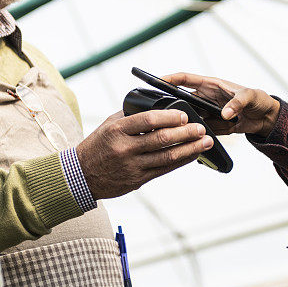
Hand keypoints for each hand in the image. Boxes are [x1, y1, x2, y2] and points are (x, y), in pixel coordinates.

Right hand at [75, 109, 212, 198]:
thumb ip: (131, 116)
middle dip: (186, 133)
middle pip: (162, 139)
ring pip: (167, 157)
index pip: (148, 120)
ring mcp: (132, 166)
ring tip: (205, 142)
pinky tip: (193, 155)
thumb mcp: (108, 125)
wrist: (81, 176)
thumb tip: (157, 106)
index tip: (184, 115)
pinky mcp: (137, 180)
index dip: (169, 117)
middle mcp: (125, 148)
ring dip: (190, 149)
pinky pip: (164, 170)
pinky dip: (181, 161)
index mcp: (117, 130)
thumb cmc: (97, 146)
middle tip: (201, 128)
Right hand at [161, 72, 280, 136]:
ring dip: (185, 124)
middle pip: (183, 101)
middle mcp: (206, 98)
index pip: (186, 79)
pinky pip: (200, 130)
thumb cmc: (258, 99)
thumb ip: (237, 103)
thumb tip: (225, 113)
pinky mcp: (213, 126)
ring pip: (190, 118)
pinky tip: (194, 140)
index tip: (157, 81)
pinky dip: (196, 136)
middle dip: (173, 107)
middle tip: (164, 115)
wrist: (266, 118)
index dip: (170, 79)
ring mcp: (208, 113)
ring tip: (180, 130)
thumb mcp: (250, 96)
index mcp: (211, 85)